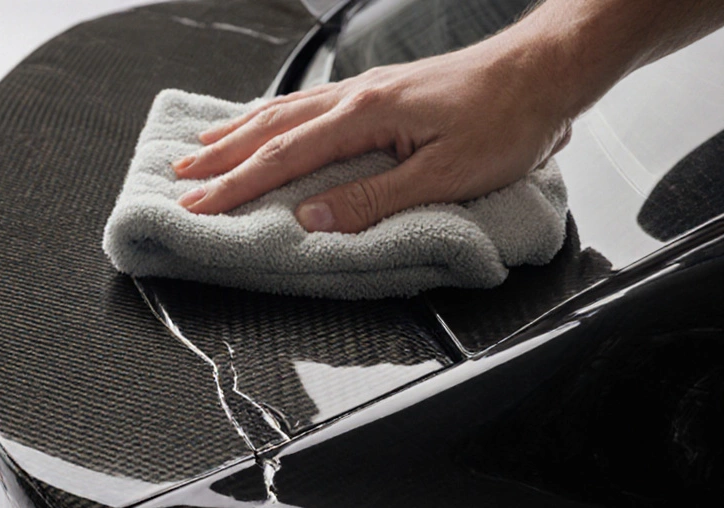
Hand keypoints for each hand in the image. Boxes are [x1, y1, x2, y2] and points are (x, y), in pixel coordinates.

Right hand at [173, 38, 575, 232]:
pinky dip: (274, 115)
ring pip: (285, 110)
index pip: (284, 157)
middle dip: (221, 157)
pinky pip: (309, 103)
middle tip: (180, 177)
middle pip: (271, 128)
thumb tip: (313, 219)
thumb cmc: (507, 118)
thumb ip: (374, 199)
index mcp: (366, 114)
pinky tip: (264, 121)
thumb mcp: (445, 174)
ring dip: (239, 132)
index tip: (200, 205)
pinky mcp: (381, 92)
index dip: (236, 185)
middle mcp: (357, 96)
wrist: (546, 70)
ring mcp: (366, 90)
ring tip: (202, 146)